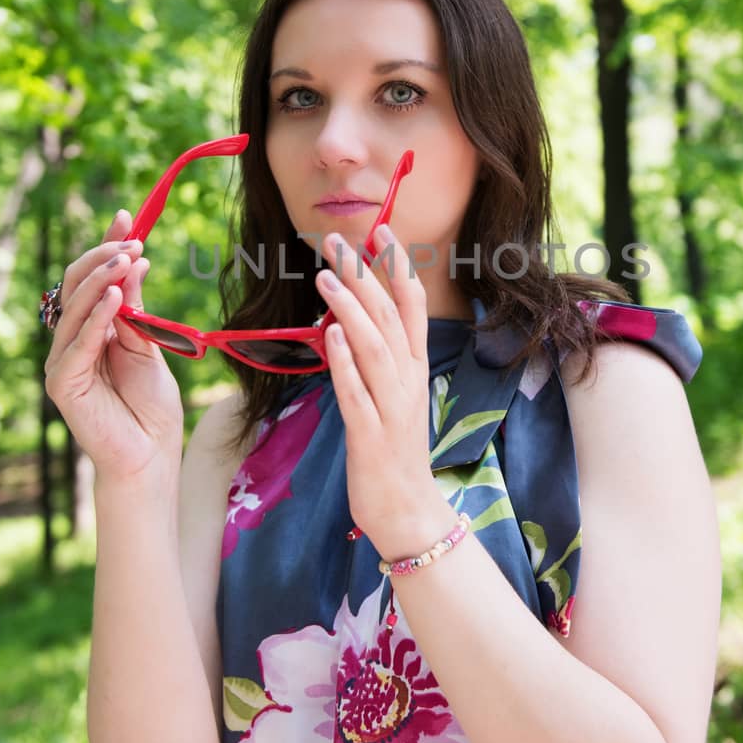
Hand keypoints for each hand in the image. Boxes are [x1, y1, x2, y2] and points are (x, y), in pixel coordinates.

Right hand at [44, 209, 184, 483]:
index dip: (105, 247)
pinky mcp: (61, 383)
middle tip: (132, 243)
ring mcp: (63, 360)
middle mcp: (72, 340)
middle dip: (103, 259)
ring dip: (102, 281)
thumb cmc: (151, 405)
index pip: (92, 278)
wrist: (151, 453)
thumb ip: (136, 308)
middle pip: (76, 286)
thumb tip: (135, 260)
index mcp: (92, 327)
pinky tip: (116, 298)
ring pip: (73, 309)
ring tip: (126, 260)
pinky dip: (96, 319)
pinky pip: (76, 344)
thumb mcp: (148, 344)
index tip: (124, 218)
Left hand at [316, 224, 456, 558]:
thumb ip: (373, 360)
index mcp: (414, 370)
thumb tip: (343, 322)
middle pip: (390, 318)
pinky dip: (345, 365)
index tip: (380, 229)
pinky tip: (329, 337)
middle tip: (340, 239)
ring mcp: (392, 410)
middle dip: (366, 276)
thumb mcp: (391, 398)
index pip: (412, 306)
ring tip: (328, 276)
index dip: (398, 266)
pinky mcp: (371, 438)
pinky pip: (357, 396)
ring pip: (375, 350)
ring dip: (352, 310)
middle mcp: (408, 382)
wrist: (410, 514)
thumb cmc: (394, 453)